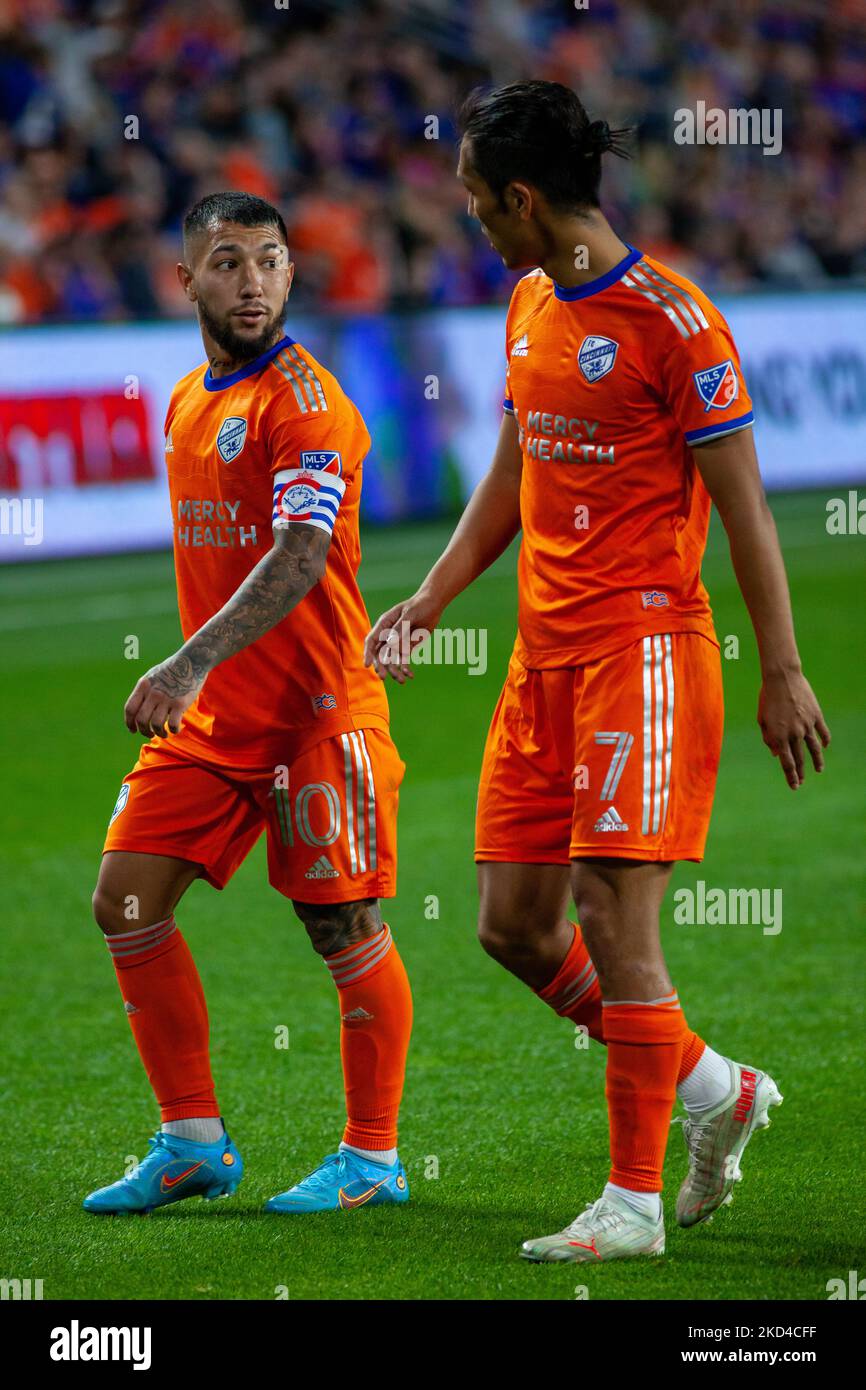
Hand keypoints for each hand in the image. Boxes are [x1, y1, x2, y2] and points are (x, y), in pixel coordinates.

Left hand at [124, 655, 205, 737]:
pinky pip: (172, 724)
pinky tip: (175, 729)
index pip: (130, 709)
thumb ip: (145, 691)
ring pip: (156, 724)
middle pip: (141, 720)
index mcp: (143, 685)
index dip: (129, 723)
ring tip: (164, 733)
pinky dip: (173, 730)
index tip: (133, 730)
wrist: (191, 660)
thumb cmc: (172, 669)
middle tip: (150, 734)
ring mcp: (166, 698)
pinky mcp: (180, 703)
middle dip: (144, 731)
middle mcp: (153, 693)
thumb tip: (138, 710)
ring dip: (159, 733)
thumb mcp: (152, 675)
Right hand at [363, 591, 442, 682]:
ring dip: (395, 670)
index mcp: (384, 624)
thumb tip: (390, 644)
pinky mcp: (408, 647)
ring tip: (401, 681)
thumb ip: (400, 629)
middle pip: (380, 653)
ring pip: (392, 660)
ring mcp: (398, 642)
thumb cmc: (419, 605)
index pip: (372, 640)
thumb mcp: (410, 615)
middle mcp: (388, 635)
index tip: (367, 665)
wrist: (433, 605)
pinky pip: (404, 660)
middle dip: (381, 666)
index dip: (368, 653)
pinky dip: (406, 668)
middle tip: (383, 677)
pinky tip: (410, 675)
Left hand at [758, 669, 829, 788]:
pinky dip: (825, 741)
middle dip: (801, 773)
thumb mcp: (762, 719)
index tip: (794, 786)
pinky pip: (823, 732)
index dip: (791, 776)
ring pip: (814, 749)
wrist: (781, 678)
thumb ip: (768, 738)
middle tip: (802, 782)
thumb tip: (776, 755)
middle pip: (800, 759)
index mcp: (778, 736)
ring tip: (818, 770)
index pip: (787, 763)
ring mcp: (807, 725)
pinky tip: (825, 747)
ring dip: (817, 761)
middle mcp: (794, 734)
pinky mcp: (816, 715)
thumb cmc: (767, 698)